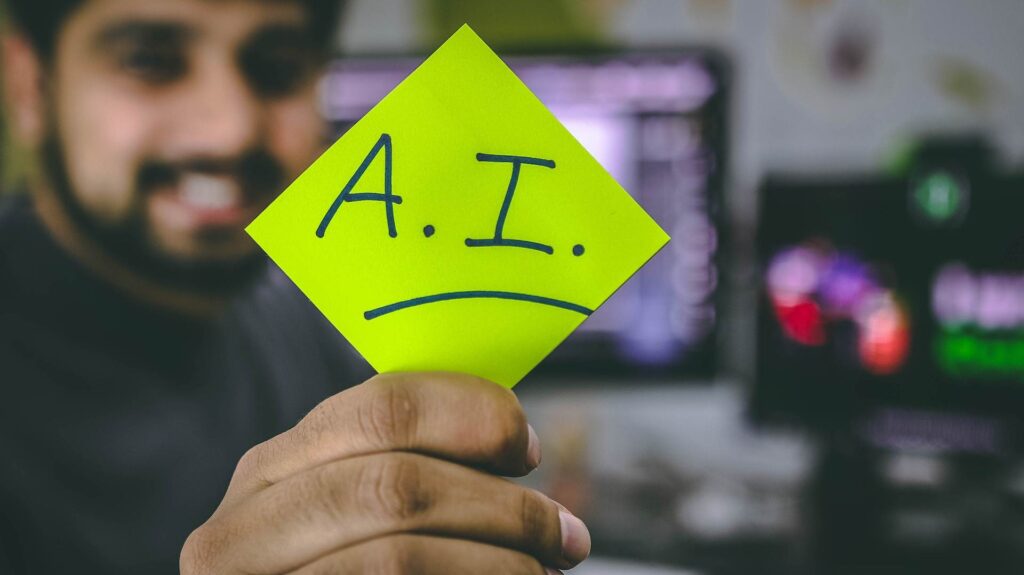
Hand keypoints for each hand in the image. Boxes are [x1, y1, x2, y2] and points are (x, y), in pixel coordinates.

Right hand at [180, 372, 590, 573]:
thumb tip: (512, 439)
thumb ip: (398, 469)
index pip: (380, 407)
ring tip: (542, 571)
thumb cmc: (343, 568)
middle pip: (394, 484)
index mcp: (270, 474)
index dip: (471, 416)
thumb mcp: (348, 516)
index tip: (526, 447)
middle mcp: (240, 530)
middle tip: (565, 534)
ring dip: (498, 562)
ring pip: (398, 555)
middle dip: (502, 506)